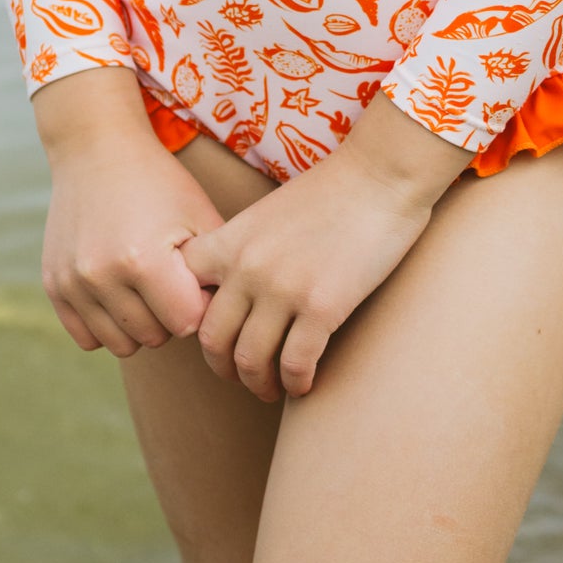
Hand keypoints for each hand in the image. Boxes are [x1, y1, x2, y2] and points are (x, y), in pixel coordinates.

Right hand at [34, 67, 217, 356]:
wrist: (96, 149)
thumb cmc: (158, 182)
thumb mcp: (199, 216)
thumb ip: (217, 270)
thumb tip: (223, 317)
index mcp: (144, 260)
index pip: (189, 324)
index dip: (201, 304)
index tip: (199, 280)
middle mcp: (102, 276)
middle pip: (156, 337)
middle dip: (171, 315)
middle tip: (172, 280)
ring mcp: (73, 283)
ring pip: (122, 345)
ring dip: (140, 325)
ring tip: (147, 288)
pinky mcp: (54, 286)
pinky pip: (88, 339)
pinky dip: (107, 326)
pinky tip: (120, 296)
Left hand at [181, 92, 470, 402]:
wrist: (380, 174)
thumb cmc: (332, 190)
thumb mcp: (268, 212)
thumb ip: (244, 248)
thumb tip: (235, 287)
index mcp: (230, 241)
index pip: (182, 290)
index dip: (186, 318)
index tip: (210, 331)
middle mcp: (247, 268)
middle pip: (212, 338)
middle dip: (223, 367)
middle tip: (240, 375)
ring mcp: (283, 289)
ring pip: (250, 360)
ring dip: (259, 383)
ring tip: (272, 388)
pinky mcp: (322, 307)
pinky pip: (295, 364)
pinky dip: (296, 383)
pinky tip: (305, 385)